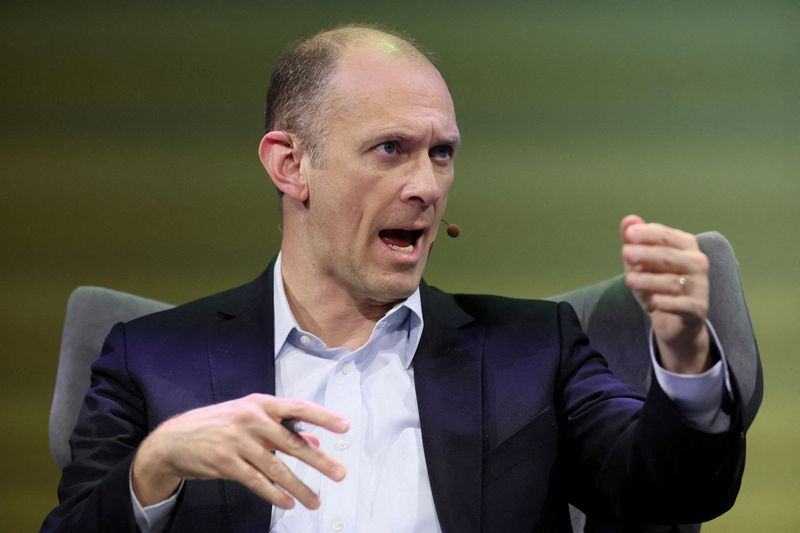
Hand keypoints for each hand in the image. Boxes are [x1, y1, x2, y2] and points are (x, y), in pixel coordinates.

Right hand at [131, 394, 347, 508]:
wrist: (174, 440)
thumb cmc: (219, 426)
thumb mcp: (250, 419)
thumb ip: (283, 430)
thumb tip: (316, 444)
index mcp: (260, 404)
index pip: (297, 408)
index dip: (322, 417)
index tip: (344, 427)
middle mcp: (251, 419)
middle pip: (292, 442)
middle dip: (318, 461)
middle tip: (339, 474)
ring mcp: (237, 441)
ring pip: (277, 468)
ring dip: (299, 487)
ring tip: (315, 500)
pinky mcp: (226, 463)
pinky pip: (257, 482)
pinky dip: (275, 494)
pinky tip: (288, 502)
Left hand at [620, 215, 711, 373]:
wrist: (675, 319)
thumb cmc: (657, 282)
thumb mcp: (642, 262)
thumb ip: (636, 241)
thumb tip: (628, 220)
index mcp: (686, 245)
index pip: (666, 236)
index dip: (648, 234)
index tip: (629, 234)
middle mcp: (697, 262)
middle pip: (670, 257)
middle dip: (647, 254)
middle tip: (625, 253)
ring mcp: (700, 286)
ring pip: (673, 281)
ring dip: (649, 280)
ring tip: (629, 280)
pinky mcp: (698, 308)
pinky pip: (683, 304)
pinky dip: (668, 303)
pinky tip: (654, 302)